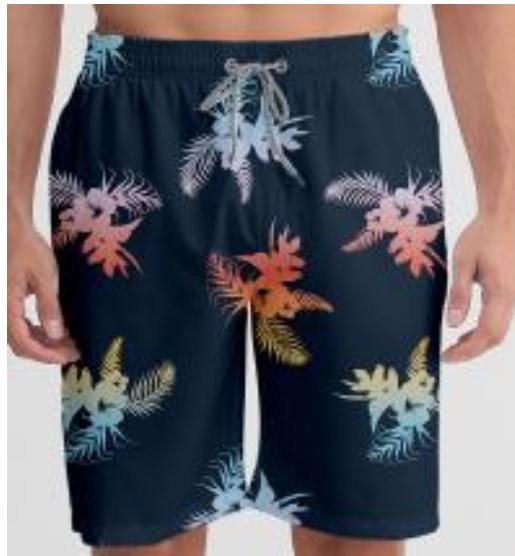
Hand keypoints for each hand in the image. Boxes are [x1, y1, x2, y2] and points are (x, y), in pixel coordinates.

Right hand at [8, 219, 79, 363]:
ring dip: (46, 344)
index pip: (24, 342)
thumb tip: (56, 335)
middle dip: (48, 352)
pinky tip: (60, 332)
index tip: (67, 357)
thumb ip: (49, 307)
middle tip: (73, 353)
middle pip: (22, 344)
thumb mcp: (45, 277)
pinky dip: (41, 332)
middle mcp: (4, 310)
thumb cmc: (28, 250)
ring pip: (23, 337)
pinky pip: (24, 326)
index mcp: (7, 306)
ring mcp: (8, 308)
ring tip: (71, 343)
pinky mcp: (13, 304)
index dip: (46, 354)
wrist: (17, 233)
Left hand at [443, 215, 514, 362]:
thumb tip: (453, 325)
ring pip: (501, 328)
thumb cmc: (482, 235)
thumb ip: (459, 294)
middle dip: (473, 350)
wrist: (505, 217)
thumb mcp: (462, 262)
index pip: (487, 334)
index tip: (448, 357)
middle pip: (497, 337)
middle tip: (449, 353)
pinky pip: (502, 317)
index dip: (468, 351)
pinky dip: (485, 328)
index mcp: (501, 293)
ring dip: (479, 340)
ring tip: (455, 342)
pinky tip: (468, 326)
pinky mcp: (513, 289)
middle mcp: (512, 297)